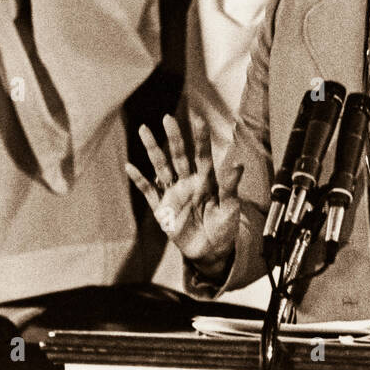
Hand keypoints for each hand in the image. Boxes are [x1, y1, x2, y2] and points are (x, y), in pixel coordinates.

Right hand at [124, 114, 240, 276]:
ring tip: (144, 130)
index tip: (199, 120)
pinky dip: (140, 180)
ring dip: (153, 150)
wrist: (211, 251)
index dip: (200, 139)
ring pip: (161, 167)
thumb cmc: (224, 228)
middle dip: (173, 137)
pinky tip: (130, 167)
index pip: (202, 155)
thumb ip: (230, 187)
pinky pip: (149, 192)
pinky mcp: (162, 209)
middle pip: (178, 156)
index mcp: (206, 181)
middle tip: (167, 118)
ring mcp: (174, 194)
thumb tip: (239, 164)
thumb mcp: (230, 208)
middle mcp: (188, 182)